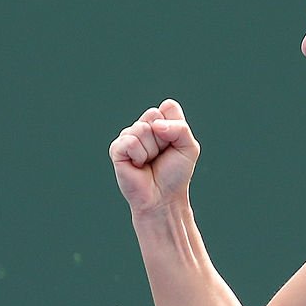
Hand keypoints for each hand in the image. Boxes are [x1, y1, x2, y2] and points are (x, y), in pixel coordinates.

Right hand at [109, 98, 199, 212]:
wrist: (164, 197)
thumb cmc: (176, 173)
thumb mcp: (189, 147)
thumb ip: (180, 128)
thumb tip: (155, 125)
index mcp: (159, 122)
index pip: (168, 107)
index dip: (175, 127)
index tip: (174, 145)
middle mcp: (142, 127)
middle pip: (153, 115)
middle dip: (163, 138)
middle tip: (161, 155)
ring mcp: (128, 137)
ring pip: (142, 129)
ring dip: (152, 150)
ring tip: (150, 162)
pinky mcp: (117, 149)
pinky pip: (130, 142)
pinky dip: (139, 156)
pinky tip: (138, 165)